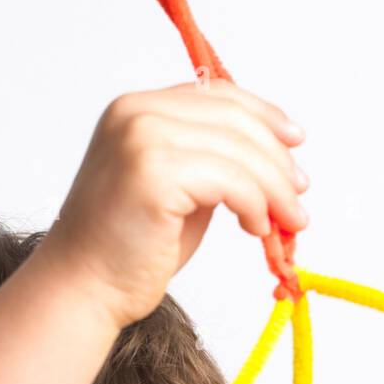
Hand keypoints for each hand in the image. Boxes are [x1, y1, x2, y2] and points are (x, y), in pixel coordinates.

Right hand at [35, 78, 308, 330]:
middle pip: (233, 118)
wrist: (83, 289)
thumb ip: (210, 162)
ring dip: (275, 189)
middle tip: (300, 195)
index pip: (216, 94)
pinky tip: (258, 229)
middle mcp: (136, 113)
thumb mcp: (176, 191)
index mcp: (135, 108)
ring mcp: (142, 139)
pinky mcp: (154, 174)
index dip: (264, 116)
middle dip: (277, 159)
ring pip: (239, 150)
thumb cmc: (127, 251)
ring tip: (288, 222)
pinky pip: (231, 181)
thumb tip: (271, 160)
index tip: (294, 145)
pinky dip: (256, 205)